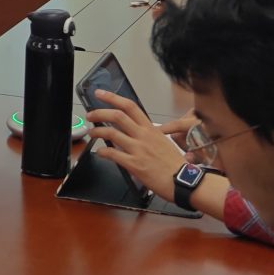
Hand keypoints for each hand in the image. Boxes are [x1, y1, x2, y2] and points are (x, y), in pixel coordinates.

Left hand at [82, 91, 197, 198]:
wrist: (183, 180)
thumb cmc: (175, 164)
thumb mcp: (163, 142)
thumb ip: (148, 136)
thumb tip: (135, 135)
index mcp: (151, 128)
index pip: (130, 106)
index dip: (113, 98)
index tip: (101, 94)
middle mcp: (143, 135)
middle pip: (117, 116)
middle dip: (99, 112)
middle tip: (90, 114)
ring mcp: (138, 149)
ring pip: (111, 133)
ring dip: (97, 131)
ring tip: (91, 133)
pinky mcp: (134, 164)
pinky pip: (113, 154)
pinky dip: (102, 151)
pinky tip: (100, 152)